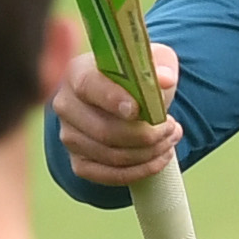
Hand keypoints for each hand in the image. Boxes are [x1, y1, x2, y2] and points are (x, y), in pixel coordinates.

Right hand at [50, 39, 179, 188]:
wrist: (124, 101)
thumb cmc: (135, 78)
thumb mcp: (150, 62)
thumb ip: (159, 65)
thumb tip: (165, 80)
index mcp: (77, 73)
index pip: (89, 86)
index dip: (113, 99)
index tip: (138, 110)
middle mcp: (67, 106)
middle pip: (103, 130)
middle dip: (145, 134)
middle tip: (172, 127)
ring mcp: (70, 137)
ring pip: (111, 155)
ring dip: (149, 152)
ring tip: (171, 139)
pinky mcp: (80, 163)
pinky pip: (110, 176)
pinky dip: (140, 171)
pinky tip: (160, 158)